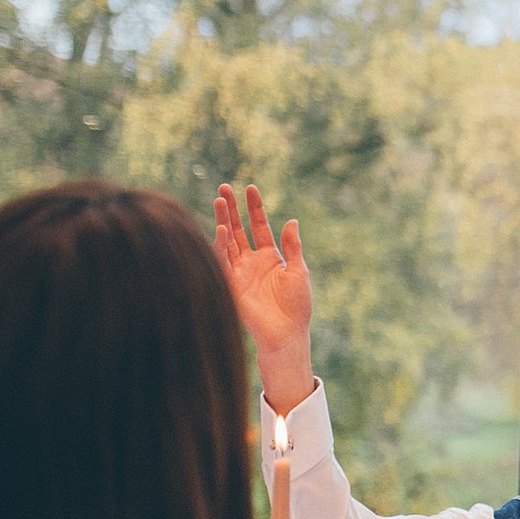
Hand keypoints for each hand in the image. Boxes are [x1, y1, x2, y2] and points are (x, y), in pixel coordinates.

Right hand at [213, 184, 311, 358]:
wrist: (287, 332)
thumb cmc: (297, 305)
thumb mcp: (298, 270)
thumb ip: (292, 246)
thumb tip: (292, 221)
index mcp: (270, 256)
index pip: (259, 225)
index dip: (255, 207)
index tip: (251, 188)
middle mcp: (251, 261)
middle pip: (238, 229)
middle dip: (232, 209)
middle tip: (225, 187)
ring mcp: (239, 271)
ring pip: (228, 240)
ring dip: (223, 220)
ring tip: (221, 199)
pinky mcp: (231, 283)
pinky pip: (223, 260)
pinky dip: (221, 244)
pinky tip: (223, 227)